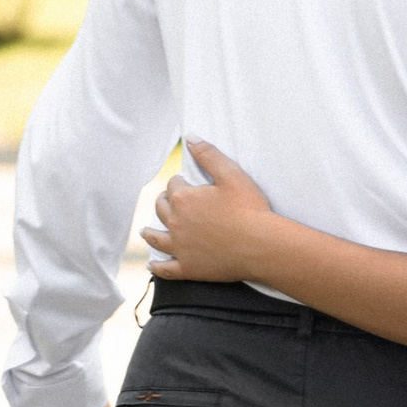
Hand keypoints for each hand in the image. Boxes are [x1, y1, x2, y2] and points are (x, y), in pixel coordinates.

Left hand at [140, 139, 274, 282]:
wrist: (261, 245)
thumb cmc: (249, 208)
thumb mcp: (231, 174)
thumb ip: (208, 154)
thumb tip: (190, 136)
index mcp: (184, 199)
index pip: (174, 185)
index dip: (181, 183)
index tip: (188, 184)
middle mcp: (176, 222)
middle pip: (161, 208)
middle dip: (163, 202)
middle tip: (167, 202)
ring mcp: (180, 247)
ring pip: (156, 238)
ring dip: (150, 232)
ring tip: (145, 231)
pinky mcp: (188, 268)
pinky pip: (166, 269)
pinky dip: (157, 267)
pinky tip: (152, 265)